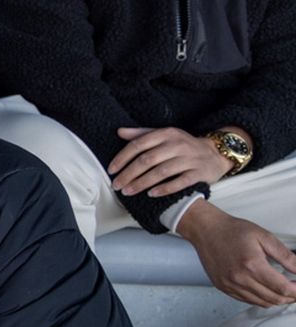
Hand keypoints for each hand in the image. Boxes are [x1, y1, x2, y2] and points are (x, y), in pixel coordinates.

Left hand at [109, 126, 233, 196]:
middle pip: (148, 159)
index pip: (139, 144)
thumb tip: (119, 131)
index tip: (111, 170)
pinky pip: (180, 181)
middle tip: (116, 185)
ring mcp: (190, 159)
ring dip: (142, 183)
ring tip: (128, 192)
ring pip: (161, 171)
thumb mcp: (164, 136)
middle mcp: (178, 144)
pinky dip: (165, 188)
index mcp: (166, 134)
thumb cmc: (182, 146)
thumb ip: (141, 134)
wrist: (215, 154)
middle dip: (129, 174)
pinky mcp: (199, 173)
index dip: (122, 158)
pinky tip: (151, 194)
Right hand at [177, 203, 295, 307]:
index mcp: (252, 265)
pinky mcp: (223, 287)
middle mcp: (239, 278)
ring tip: (284, 291)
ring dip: (276, 300)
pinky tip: (266, 290)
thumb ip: (286, 256)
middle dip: (290, 297)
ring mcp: (230, 285)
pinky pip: (247, 300)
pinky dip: (261, 299)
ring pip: (261, 302)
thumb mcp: (265, 237)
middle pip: (273, 299)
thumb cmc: (232, 231)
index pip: (282, 288)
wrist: (206, 230)